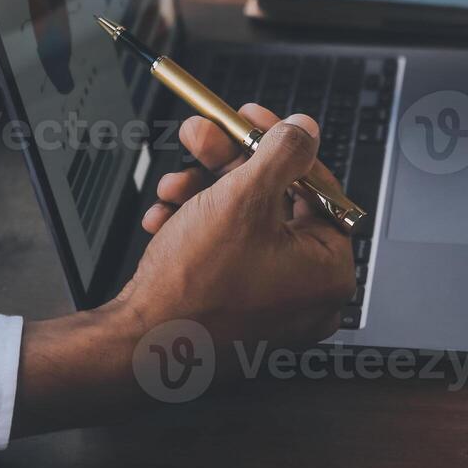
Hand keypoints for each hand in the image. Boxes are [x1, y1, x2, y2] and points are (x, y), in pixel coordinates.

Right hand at [118, 105, 355, 350]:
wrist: (139, 347)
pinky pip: (226, 257)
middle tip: (201, 138)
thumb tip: (305, 129)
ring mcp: (272, 307)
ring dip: (203, 196)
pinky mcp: (238, 314)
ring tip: (172, 187)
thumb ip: (281, 154)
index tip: (251, 119)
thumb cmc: (195, 288)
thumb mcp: (241, 200)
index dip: (277, 144)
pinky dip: (196, 231)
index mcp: (328, 269)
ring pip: (242, 227)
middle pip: (274, 204)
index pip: (314, 187)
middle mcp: (308, 293)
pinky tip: (166, 219)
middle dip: (227, 167)